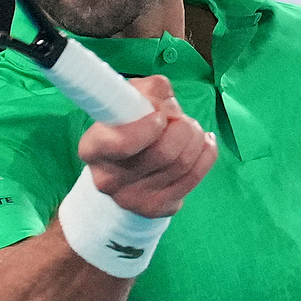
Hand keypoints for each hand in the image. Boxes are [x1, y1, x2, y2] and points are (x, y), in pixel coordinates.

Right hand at [77, 75, 218, 215]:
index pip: (123, 143)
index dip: (150, 126)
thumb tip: (170, 106)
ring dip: (195, 137)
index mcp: (93, 149)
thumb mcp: (130, 99)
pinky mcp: (157, 209)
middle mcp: (108, 180)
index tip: (159, 116)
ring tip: (190, 129)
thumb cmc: (126, 127)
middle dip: (183, 127)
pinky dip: (206, 153)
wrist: (123, 173)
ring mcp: (133, 199)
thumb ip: (150, 91)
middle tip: (180, 119)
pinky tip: (202, 143)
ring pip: (183, 163)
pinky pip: (195, 177)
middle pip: (164, 152)